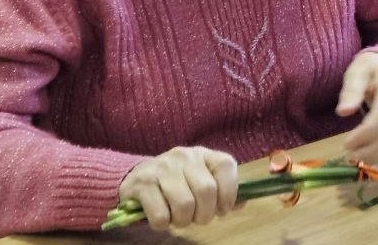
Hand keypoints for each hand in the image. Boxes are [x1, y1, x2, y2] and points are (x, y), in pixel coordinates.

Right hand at [117, 146, 238, 230]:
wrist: (136, 177)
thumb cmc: (176, 182)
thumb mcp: (200, 179)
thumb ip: (221, 190)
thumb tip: (242, 203)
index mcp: (202, 154)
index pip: (226, 165)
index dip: (229, 193)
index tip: (222, 210)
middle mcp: (183, 156)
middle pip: (206, 190)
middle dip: (205, 214)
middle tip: (197, 218)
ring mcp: (161, 168)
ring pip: (184, 204)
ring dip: (184, 221)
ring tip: (179, 218)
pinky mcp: (142, 184)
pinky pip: (161, 215)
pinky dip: (164, 224)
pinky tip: (162, 216)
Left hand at [336, 51, 377, 163]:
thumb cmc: (375, 67)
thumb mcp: (360, 70)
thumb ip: (352, 90)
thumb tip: (342, 112)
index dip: (366, 132)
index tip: (347, 143)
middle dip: (366, 149)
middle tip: (345, 154)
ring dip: (371, 156)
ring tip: (350, 158)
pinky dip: (377, 155)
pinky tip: (362, 157)